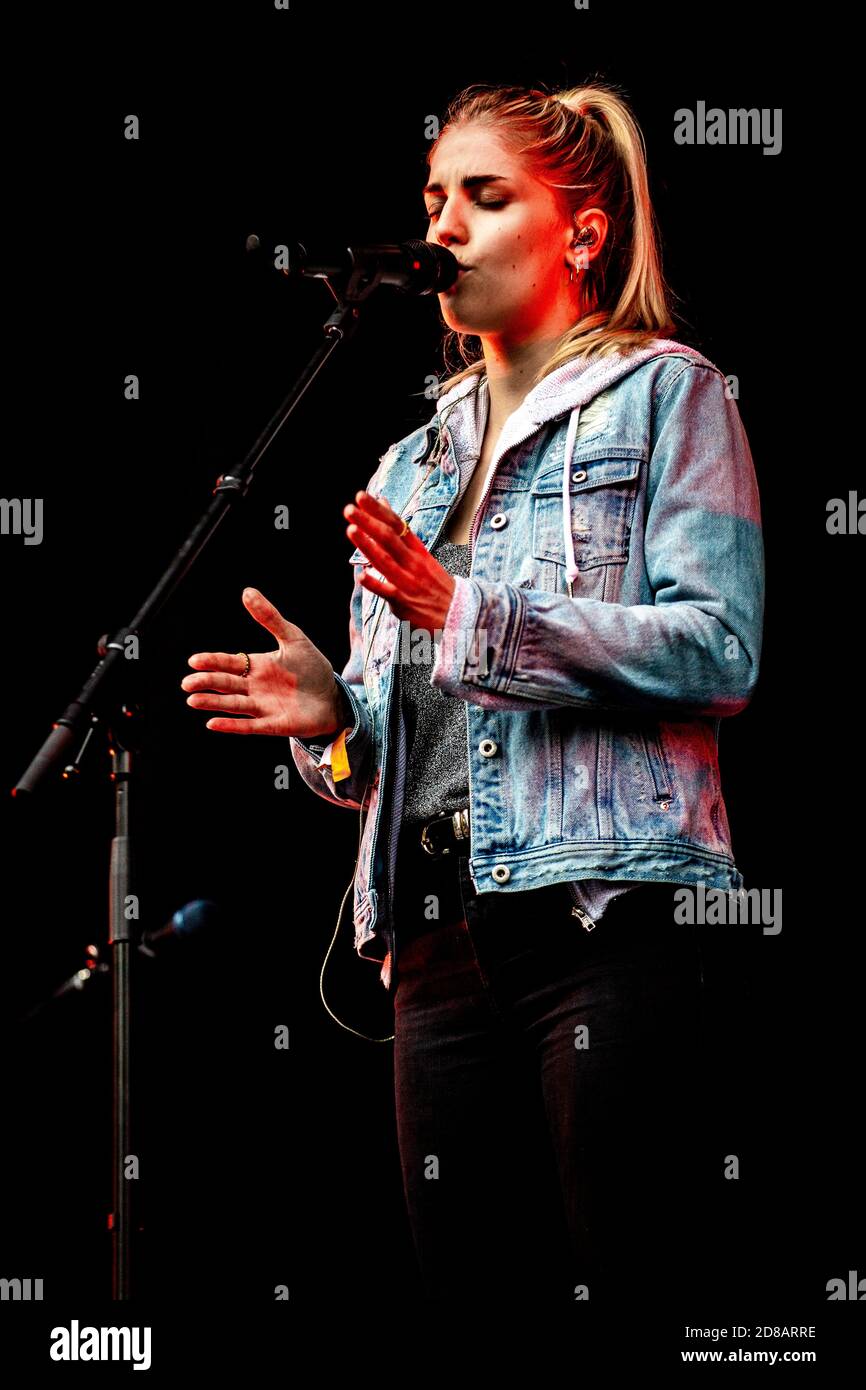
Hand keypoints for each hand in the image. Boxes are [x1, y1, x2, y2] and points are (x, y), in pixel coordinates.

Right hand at [181, 587, 343, 737]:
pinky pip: (248, 726)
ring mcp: (262, 707)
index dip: (212, 662)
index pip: (228, 663)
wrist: (333, 698)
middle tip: (187, 683)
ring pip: (233, 705)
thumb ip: (270, 618)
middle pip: (226, 684)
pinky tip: (213, 724)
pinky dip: (231, 725)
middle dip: (207, 683)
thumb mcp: (293, 638)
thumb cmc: (312, 668)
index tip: (194, 660)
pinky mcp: (273, 725)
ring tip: (193, 700)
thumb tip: (247, 591)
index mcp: (256, 666)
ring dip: (214, 703)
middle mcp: (254, 687)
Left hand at [344, 491, 456, 630]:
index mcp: (418, 550)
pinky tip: (361, 576)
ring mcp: (408, 582)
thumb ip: (400, 533)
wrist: (458, 613)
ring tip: (351, 530)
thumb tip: (383, 503)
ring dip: (367, 545)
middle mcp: (413, 563)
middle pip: (389, 538)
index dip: (378, 511)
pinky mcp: (403, 602)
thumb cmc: (435, 583)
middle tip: (349, 509)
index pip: (396, 525)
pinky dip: (375, 584)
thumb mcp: (422, 555)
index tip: (361, 497)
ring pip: (385, 561)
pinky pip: (387, 592)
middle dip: (368, 522)